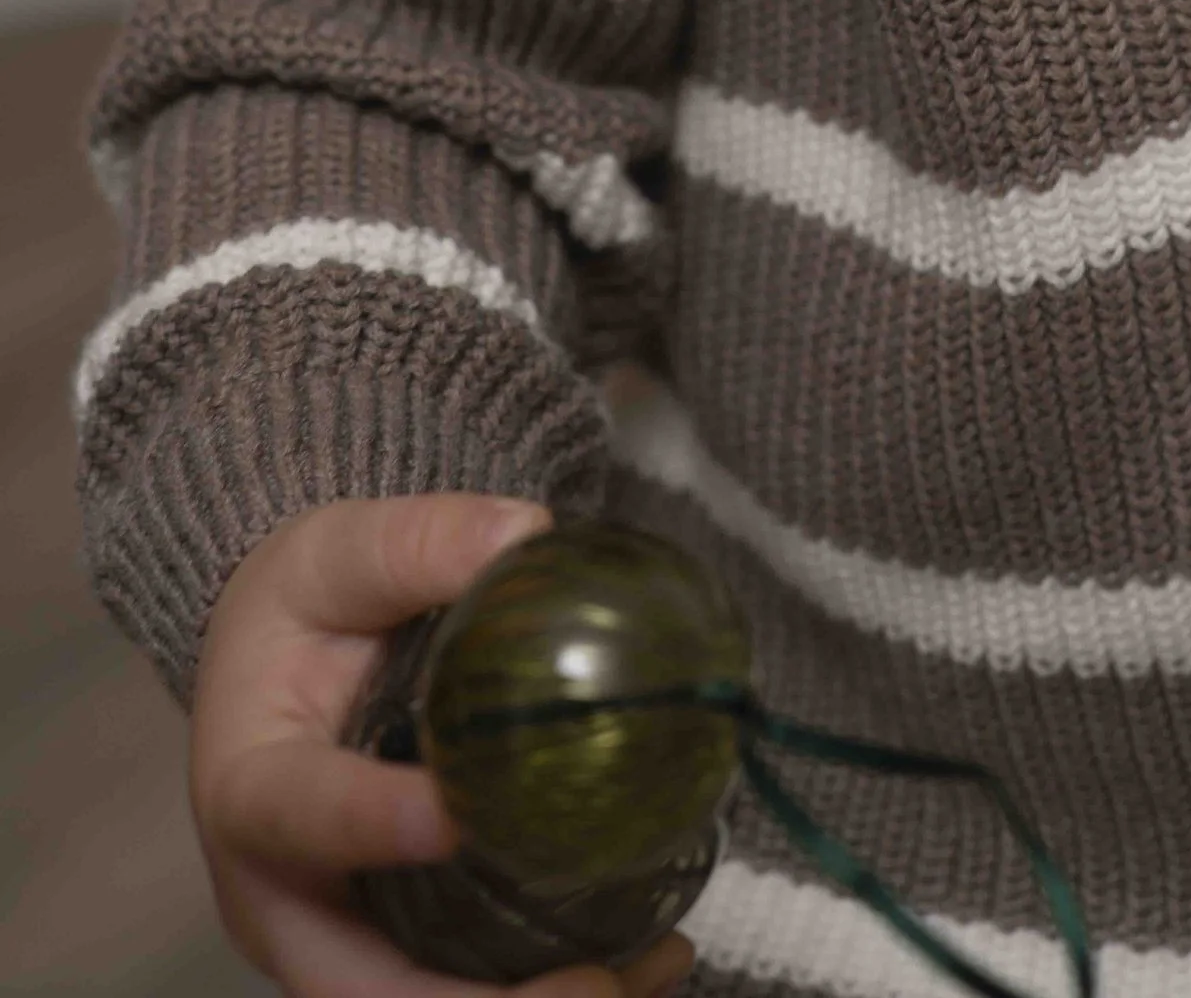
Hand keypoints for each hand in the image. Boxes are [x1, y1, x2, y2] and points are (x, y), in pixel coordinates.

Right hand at [190, 494, 697, 997]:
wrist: (277, 663)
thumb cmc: (300, 609)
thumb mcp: (338, 551)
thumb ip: (419, 541)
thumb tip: (526, 530)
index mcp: (250, 787)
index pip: (303, 818)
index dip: (377, 828)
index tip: (460, 815)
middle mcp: (282, 897)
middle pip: (361, 986)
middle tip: (591, 978)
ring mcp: (339, 938)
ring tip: (646, 970)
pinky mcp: (394, 949)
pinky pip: (460, 994)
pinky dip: (545, 994)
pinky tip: (650, 962)